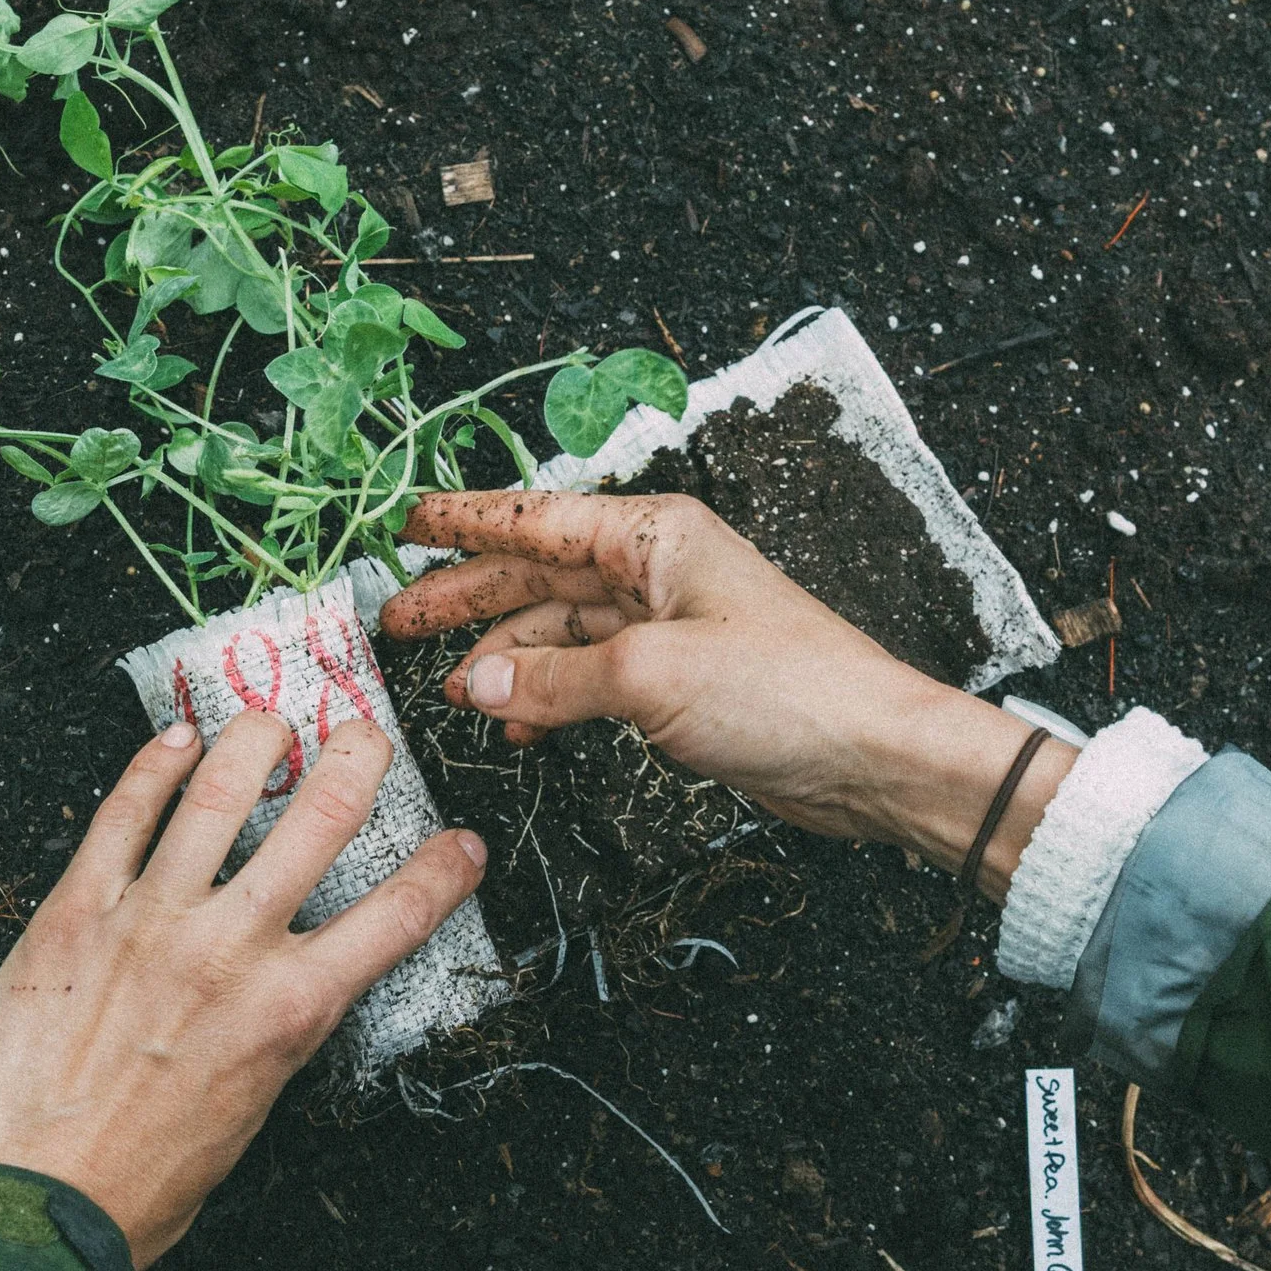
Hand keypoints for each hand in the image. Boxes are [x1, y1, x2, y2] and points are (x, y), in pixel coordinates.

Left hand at [0, 714, 485, 1265]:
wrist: (26, 1203)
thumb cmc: (134, 1188)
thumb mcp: (247, 1114)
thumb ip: (270, 1039)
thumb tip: (276, 1000)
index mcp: (289, 1011)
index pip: (396, 915)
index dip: (444, 869)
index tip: (463, 842)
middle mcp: (230, 950)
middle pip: (320, 822)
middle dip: (356, 761)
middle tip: (363, 735)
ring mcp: (150, 919)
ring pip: (219, 795)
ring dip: (254, 742)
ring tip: (269, 721)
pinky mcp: (75, 911)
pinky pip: (121, 816)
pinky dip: (152, 768)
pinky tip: (172, 741)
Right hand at [380, 489, 1071, 881]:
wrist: (871, 754)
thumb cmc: (787, 689)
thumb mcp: (648, 676)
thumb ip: (550, 679)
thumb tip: (473, 683)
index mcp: (653, 536)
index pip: (536, 516)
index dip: (465, 520)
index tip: (406, 523)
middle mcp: (658, 570)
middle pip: (539, 573)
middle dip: (468, 597)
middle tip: (399, 621)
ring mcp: (669, 626)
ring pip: (561, 630)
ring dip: (506, 660)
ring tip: (451, 689)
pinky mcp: (681, 681)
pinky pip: (590, 677)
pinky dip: (547, 699)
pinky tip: (516, 724)